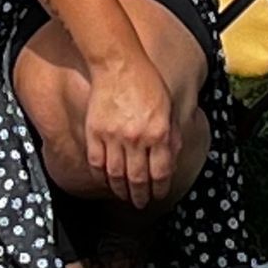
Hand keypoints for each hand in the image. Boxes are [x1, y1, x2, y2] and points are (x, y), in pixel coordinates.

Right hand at [84, 53, 178, 211]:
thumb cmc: (147, 82)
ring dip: (120, 191)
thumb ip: (171, 135)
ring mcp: (114, 136)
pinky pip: (96, 163)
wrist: (118, 64)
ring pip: (116, 175)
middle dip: (140, 196)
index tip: (158, 195)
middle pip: (138, 179)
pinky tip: (105, 182)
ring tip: (123, 197)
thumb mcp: (168, 108)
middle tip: (140, 203)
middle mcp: (137, 138)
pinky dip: (101, 177)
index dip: (159, 189)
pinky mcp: (95, 132)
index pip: (161, 173)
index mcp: (159, 133)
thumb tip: (172, 160)